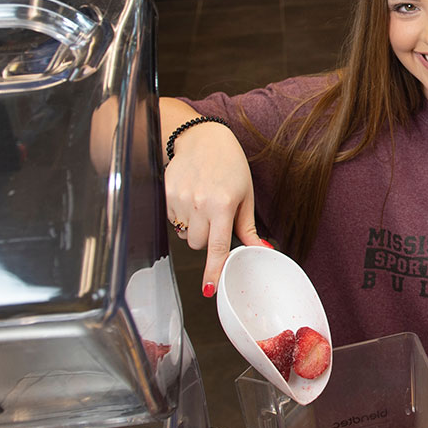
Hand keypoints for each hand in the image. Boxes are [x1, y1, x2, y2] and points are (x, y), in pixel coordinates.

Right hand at [163, 116, 266, 296]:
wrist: (202, 138)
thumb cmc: (230, 164)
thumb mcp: (245, 194)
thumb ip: (248, 227)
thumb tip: (260, 249)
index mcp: (222, 205)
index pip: (217, 247)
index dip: (213, 270)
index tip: (209, 288)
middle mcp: (199, 204)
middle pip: (198, 244)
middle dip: (207, 240)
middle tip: (215, 220)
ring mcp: (180, 200)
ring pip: (184, 235)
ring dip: (194, 229)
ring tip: (203, 206)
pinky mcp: (166, 194)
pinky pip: (173, 221)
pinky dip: (182, 217)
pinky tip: (191, 199)